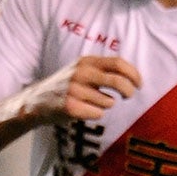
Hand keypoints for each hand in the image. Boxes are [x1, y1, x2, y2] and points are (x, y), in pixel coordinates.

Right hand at [17, 55, 141, 127]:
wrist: (37, 102)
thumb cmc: (66, 86)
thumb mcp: (81, 69)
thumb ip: (102, 69)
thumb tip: (132, 76)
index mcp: (86, 61)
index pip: (118, 63)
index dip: (133, 74)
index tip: (139, 84)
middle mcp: (80, 73)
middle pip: (117, 81)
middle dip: (129, 91)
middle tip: (129, 96)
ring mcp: (74, 90)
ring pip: (108, 101)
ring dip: (105, 105)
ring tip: (91, 104)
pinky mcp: (71, 107)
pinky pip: (98, 114)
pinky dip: (95, 115)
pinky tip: (82, 111)